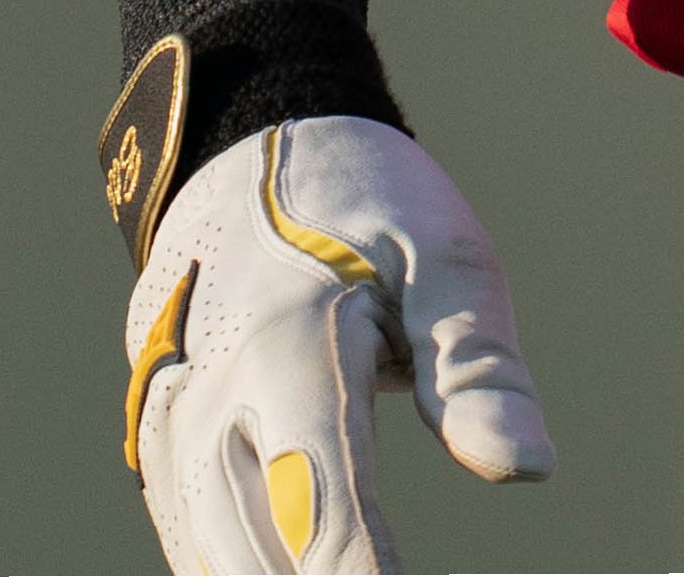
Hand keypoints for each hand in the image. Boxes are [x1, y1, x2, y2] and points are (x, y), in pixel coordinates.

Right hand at [120, 118, 551, 572]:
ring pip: (214, 562)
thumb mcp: (442, 253)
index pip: (324, 506)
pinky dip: (245, 570)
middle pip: (255, 561)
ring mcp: (165, 432)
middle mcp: (204, 403)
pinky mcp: (155, 448)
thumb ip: (477, 366)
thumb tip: (528, 469)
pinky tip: (309, 576)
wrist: (246, 149)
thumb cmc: (364, 202)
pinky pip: (198, 543)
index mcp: (283, 347)